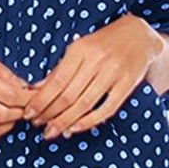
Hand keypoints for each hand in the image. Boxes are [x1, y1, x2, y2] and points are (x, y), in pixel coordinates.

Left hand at [22, 14, 165, 140]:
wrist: (139, 36)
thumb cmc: (103, 43)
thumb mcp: (78, 49)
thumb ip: (58, 70)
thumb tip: (34, 90)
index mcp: (80, 50)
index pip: (56, 81)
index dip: (41, 100)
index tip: (29, 113)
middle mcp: (97, 61)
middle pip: (69, 95)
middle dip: (50, 114)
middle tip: (39, 126)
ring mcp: (113, 73)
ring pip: (85, 104)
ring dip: (65, 122)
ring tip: (53, 131)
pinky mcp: (127, 85)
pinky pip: (106, 109)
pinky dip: (88, 122)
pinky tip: (74, 129)